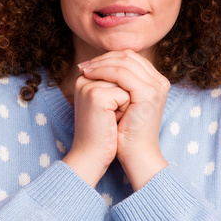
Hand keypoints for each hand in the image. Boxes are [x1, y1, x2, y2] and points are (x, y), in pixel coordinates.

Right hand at [61, 68, 130, 187]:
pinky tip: (112, 121)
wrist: (94, 155)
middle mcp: (84, 78)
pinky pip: (124, 94)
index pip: (119, 64)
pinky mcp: (95, 95)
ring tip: (113, 117)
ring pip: (125, 82)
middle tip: (114, 115)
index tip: (115, 109)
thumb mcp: (112, 102)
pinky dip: (125, 109)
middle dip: (127, 93)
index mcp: (86, 78)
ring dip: (127, 100)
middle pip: (123, 71)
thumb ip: (119, 82)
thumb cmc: (105, 132)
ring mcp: (88, 85)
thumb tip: (136, 67)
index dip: (127, 87)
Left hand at [76, 49, 170, 190]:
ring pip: (124, 62)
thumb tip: (97, 65)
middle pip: (129, 56)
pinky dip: (103, 71)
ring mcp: (156, 86)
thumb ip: (118, 84)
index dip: (109, 58)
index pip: (131, 58)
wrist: (136, 155)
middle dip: (104, 58)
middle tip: (85, 65)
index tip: (90, 64)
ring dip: (101, 63)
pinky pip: (121, 74)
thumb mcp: (123, 103)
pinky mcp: (148, 93)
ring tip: (84, 70)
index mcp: (156, 82)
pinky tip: (89, 76)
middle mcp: (160, 81)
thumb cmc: (126, 132)